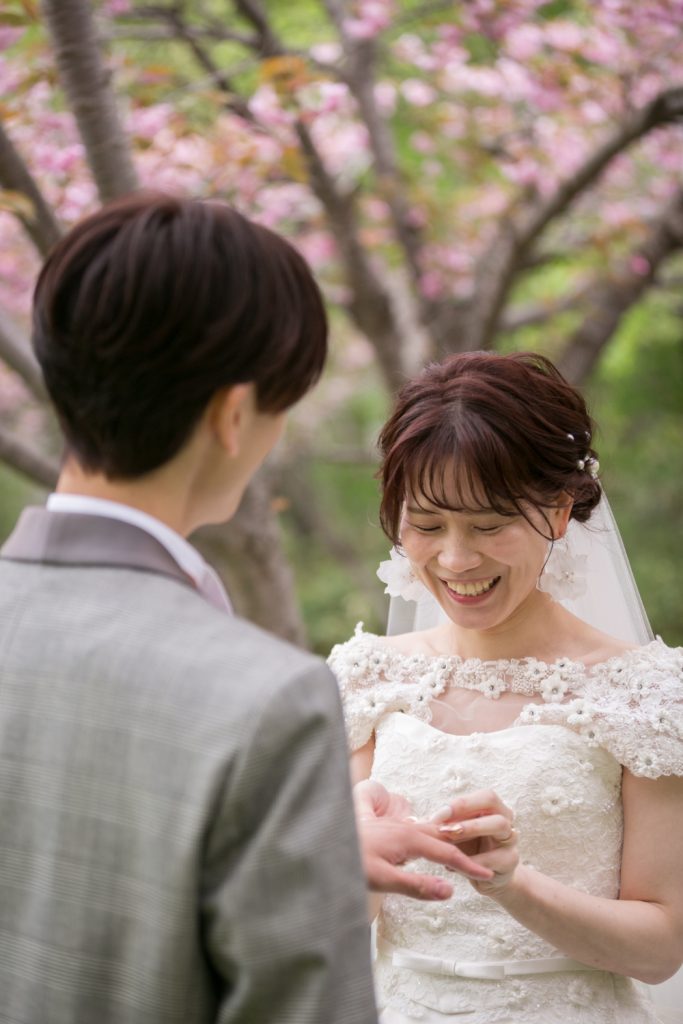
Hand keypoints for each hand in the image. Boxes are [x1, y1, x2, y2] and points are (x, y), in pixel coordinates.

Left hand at [354, 780, 493, 900]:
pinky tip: (430, 844)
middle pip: (443, 837)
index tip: (487, 876)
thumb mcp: (382, 880)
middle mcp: (405, 829)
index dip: (468, 865)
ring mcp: (396, 827)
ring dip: (450, 841)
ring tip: (466, 851)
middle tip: (484, 862)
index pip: (447, 853)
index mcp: (409, 839)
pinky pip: (419, 832)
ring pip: (431, 832)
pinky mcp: (388, 830)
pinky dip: (433, 839)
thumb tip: (450, 890)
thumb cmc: (350, 862)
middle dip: (465, 848)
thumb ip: (417, 885)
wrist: (324, 843)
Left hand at [434, 788, 518, 896]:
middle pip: (492, 802)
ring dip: (472, 829)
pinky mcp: (510, 861)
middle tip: (444, 826)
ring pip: (500, 825)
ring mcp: (510, 839)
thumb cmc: (467, 850)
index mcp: (490, 808)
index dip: (460, 803)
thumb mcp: (453, 836)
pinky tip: (455, 868)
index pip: (480, 794)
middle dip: (466, 811)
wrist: (486, 878)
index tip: (436, 817)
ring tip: (451, 838)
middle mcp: (504, 818)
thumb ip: (439, 826)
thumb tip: (411, 821)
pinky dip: (473, 861)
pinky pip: (496, 857)